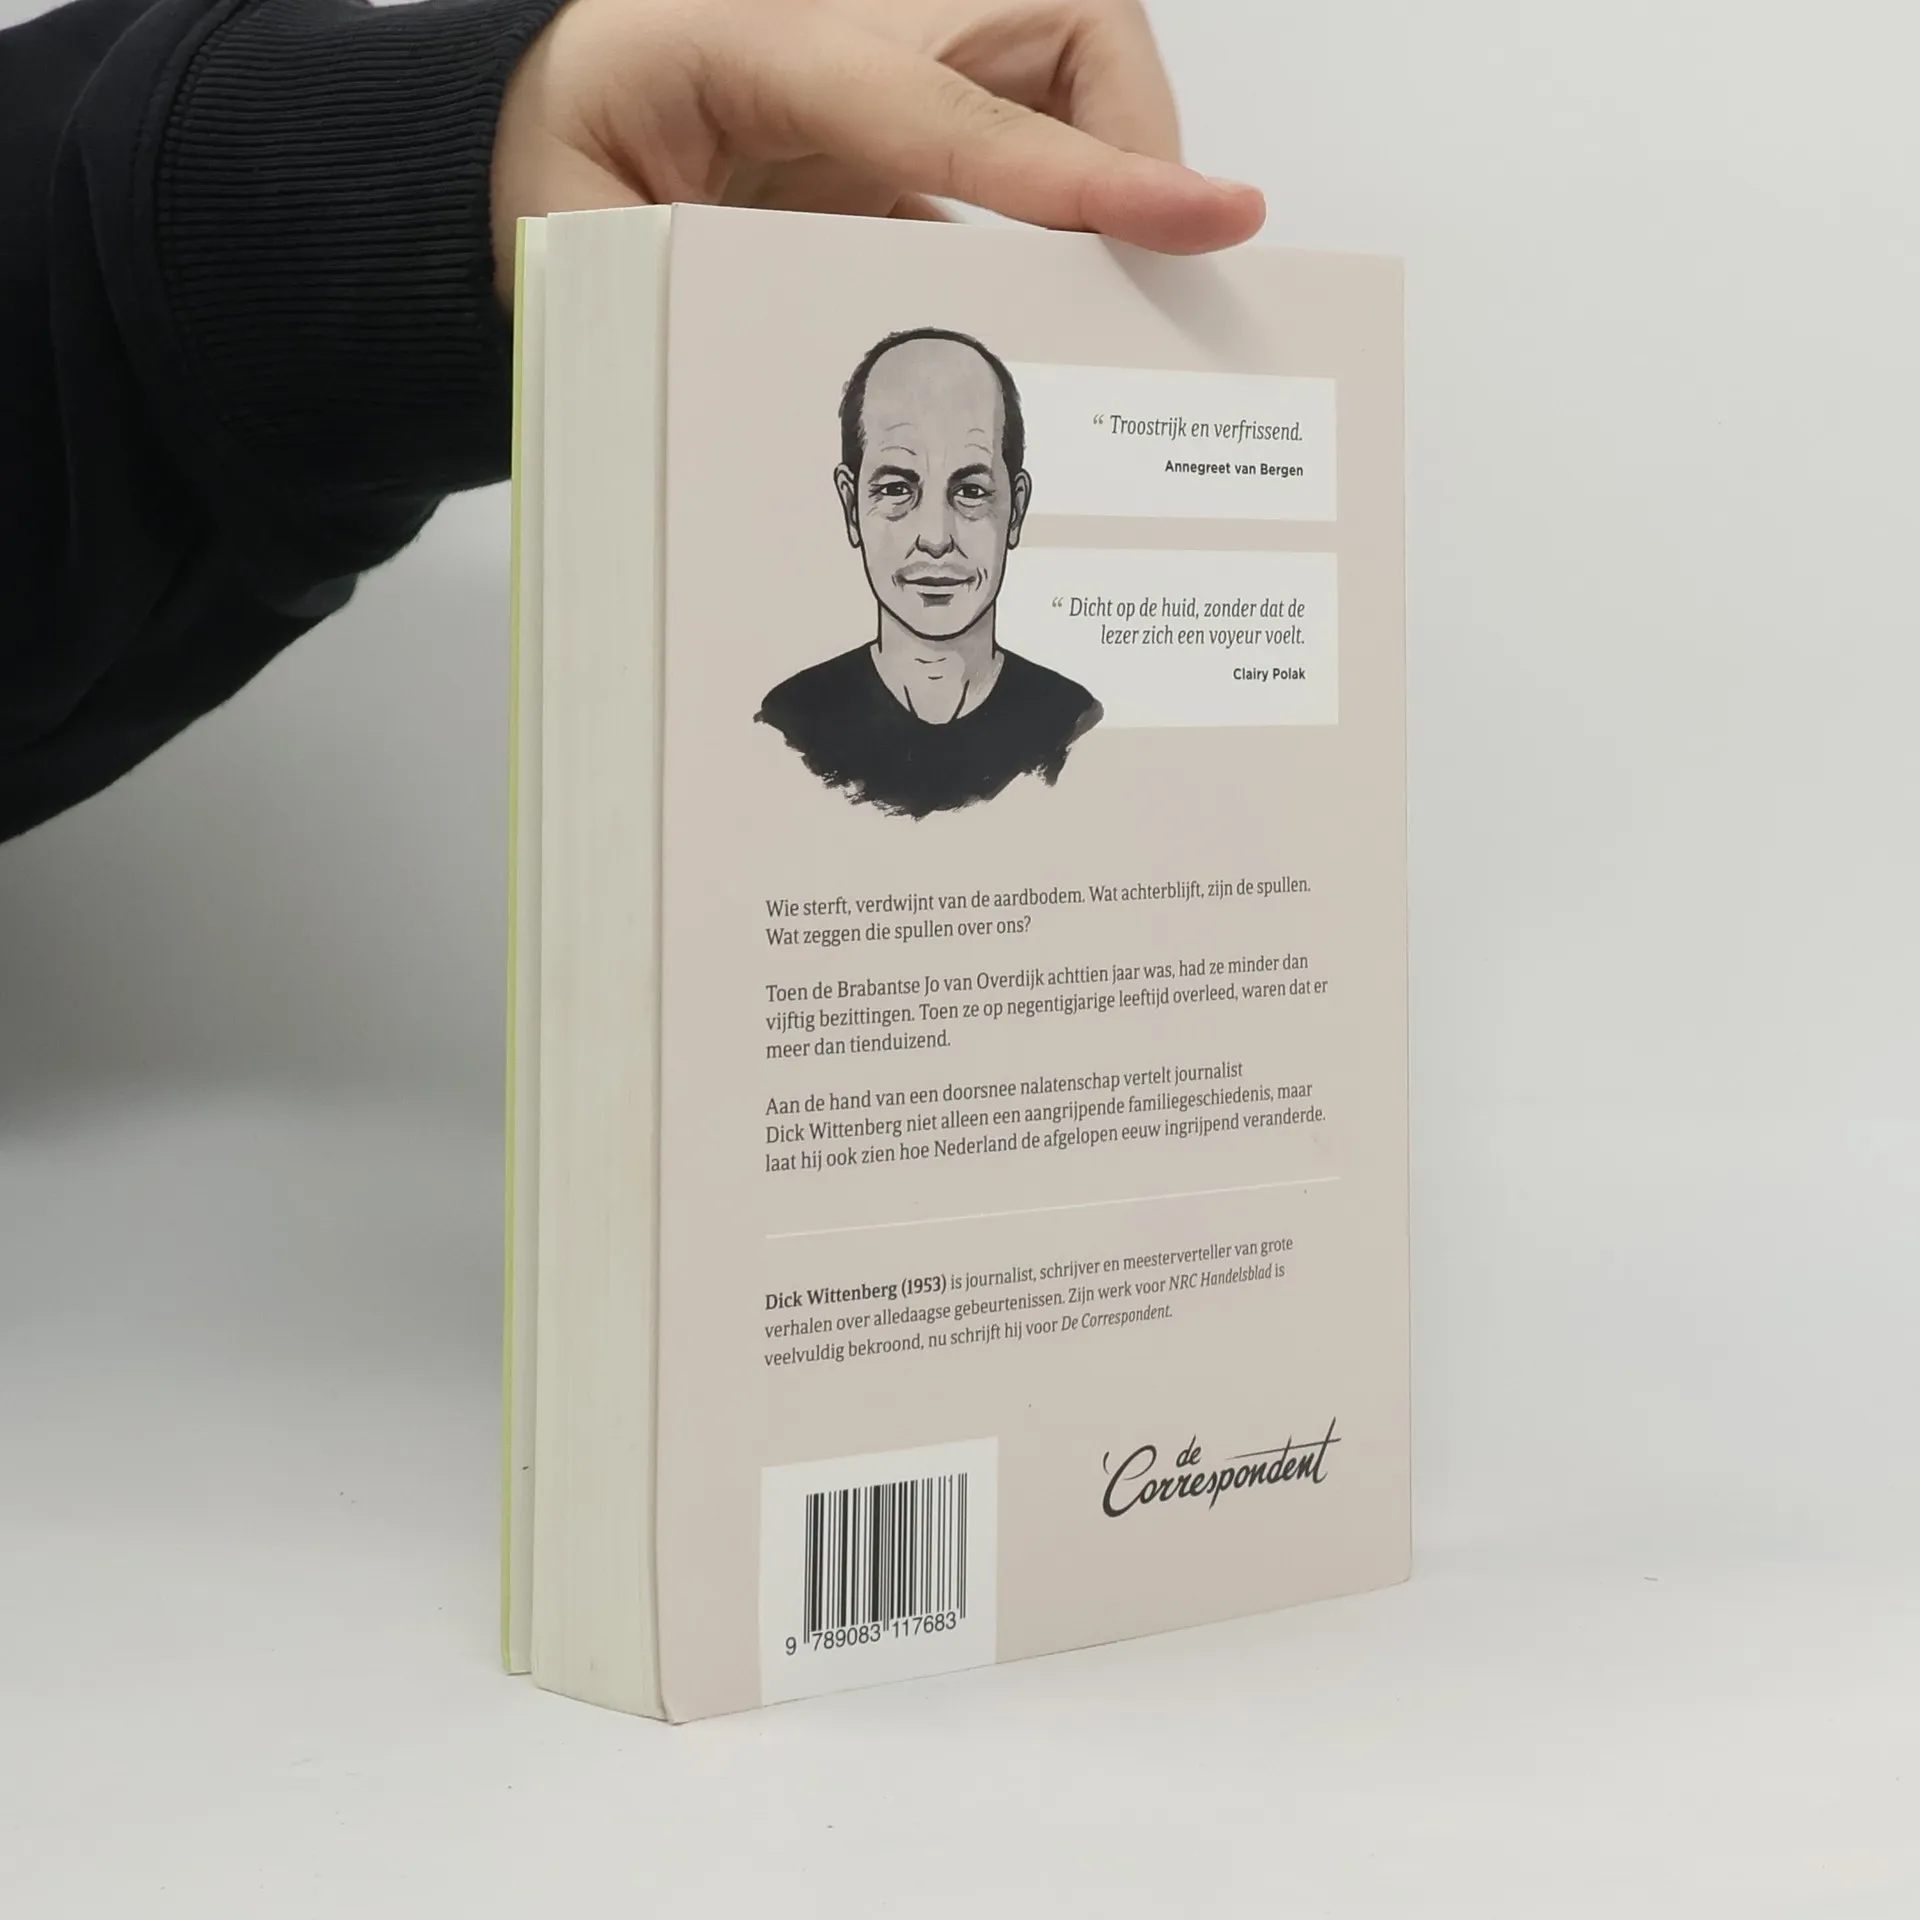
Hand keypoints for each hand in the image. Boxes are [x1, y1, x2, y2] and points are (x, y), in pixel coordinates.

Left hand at [491, 0, 1264, 301]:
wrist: (537, 104)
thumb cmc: (556, 154)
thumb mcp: (580, 235)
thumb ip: (680, 299)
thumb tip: (798, 384)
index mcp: (768, 50)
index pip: (964, 122)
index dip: (1093, 182)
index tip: (1210, 217)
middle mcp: (855, 29)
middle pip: (1068, 18)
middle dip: (1132, 125)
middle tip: (1140, 252)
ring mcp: (893, 58)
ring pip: (1064, 62)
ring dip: (1104, 158)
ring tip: (1102, 279)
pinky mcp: (907, 111)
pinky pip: (1018, 143)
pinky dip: (1052, 210)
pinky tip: (1037, 296)